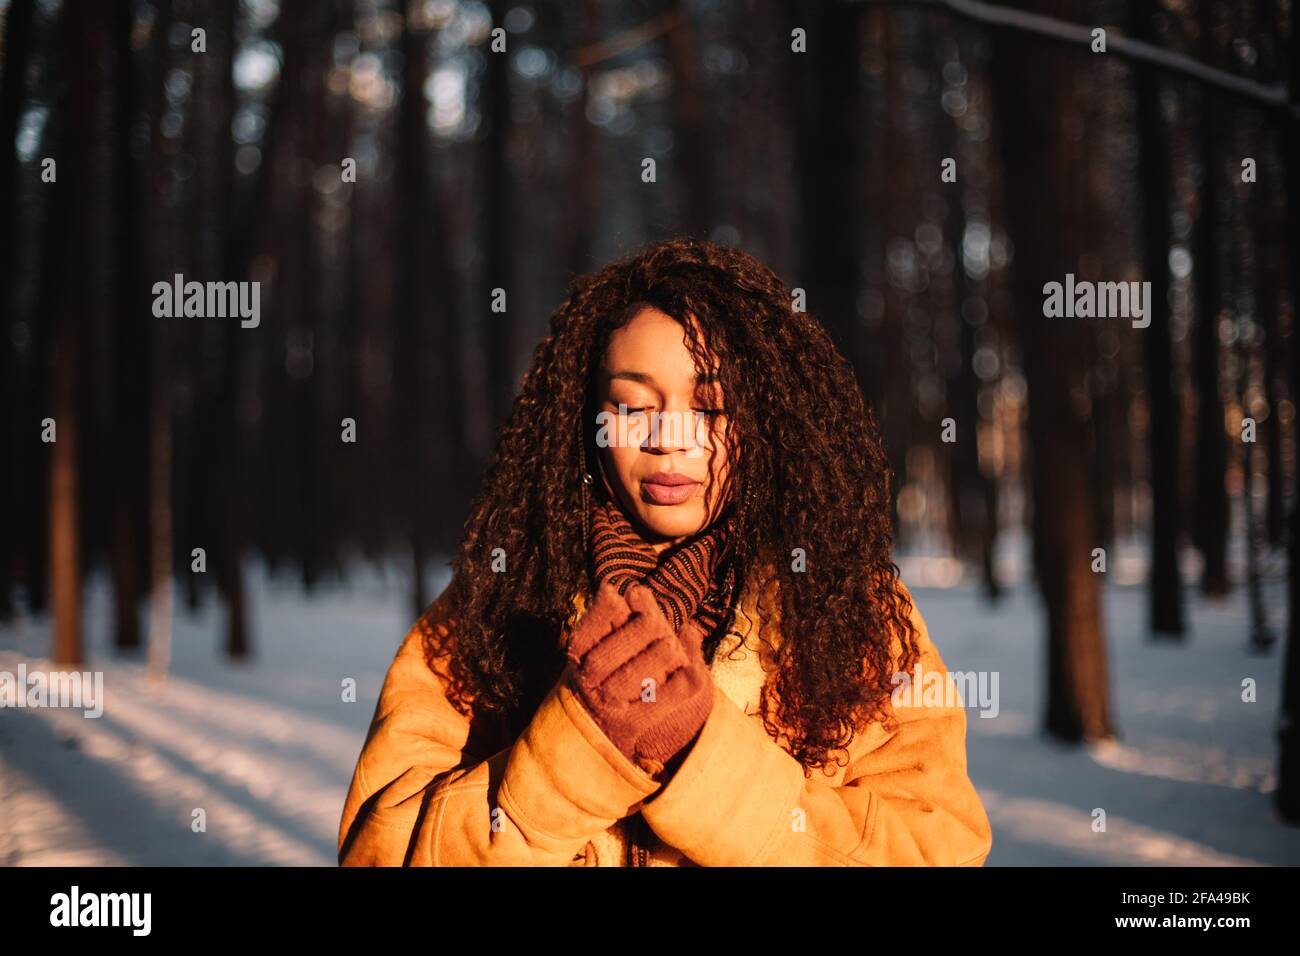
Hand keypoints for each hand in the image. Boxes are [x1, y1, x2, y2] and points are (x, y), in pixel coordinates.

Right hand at [565, 582, 713, 773]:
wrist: (595, 732)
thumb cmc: (606, 672)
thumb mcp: (603, 642)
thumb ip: (618, 617)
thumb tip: (637, 590)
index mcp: (577, 656)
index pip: (584, 632)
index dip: (603, 612)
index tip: (622, 595)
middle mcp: (587, 683)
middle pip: (605, 657)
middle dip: (637, 633)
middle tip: (657, 622)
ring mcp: (607, 706)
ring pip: (631, 681)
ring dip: (658, 658)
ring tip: (672, 645)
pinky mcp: (630, 727)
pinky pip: (660, 704)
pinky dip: (680, 686)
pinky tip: (693, 670)